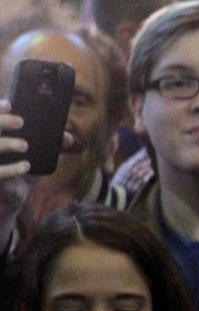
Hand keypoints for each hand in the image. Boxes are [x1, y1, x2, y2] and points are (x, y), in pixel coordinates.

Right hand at [0, 101, 73, 247]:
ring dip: (7, 143)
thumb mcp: (36, 156)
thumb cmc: (21, 168)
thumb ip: (51, 146)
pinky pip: (0, 173)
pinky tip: (27, 166)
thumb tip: (69, 138)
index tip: (10, 104)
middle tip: (21, 121)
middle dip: (3, 122)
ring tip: (25, 145)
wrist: (10, 196)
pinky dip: (13, 169)